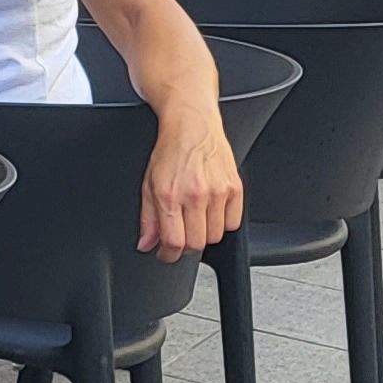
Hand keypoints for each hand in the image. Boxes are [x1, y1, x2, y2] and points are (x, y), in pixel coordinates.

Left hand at [139, 109, 243, 262]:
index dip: (168, 256)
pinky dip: (223, 223)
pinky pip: (234, 223)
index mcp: (170, 195)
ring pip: (216, 236)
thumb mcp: (148, 184)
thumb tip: (146, 245)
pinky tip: (211, 211)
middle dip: (186, 246)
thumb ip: (147, 218)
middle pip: (197, 244)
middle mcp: (195, 195)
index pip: (174, 242)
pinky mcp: (236, 188)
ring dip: (204, 234)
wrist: (192, 126)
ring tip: (195, 218)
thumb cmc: (169, 153)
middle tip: (180, 236)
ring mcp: (218, 192)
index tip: (166, 255)